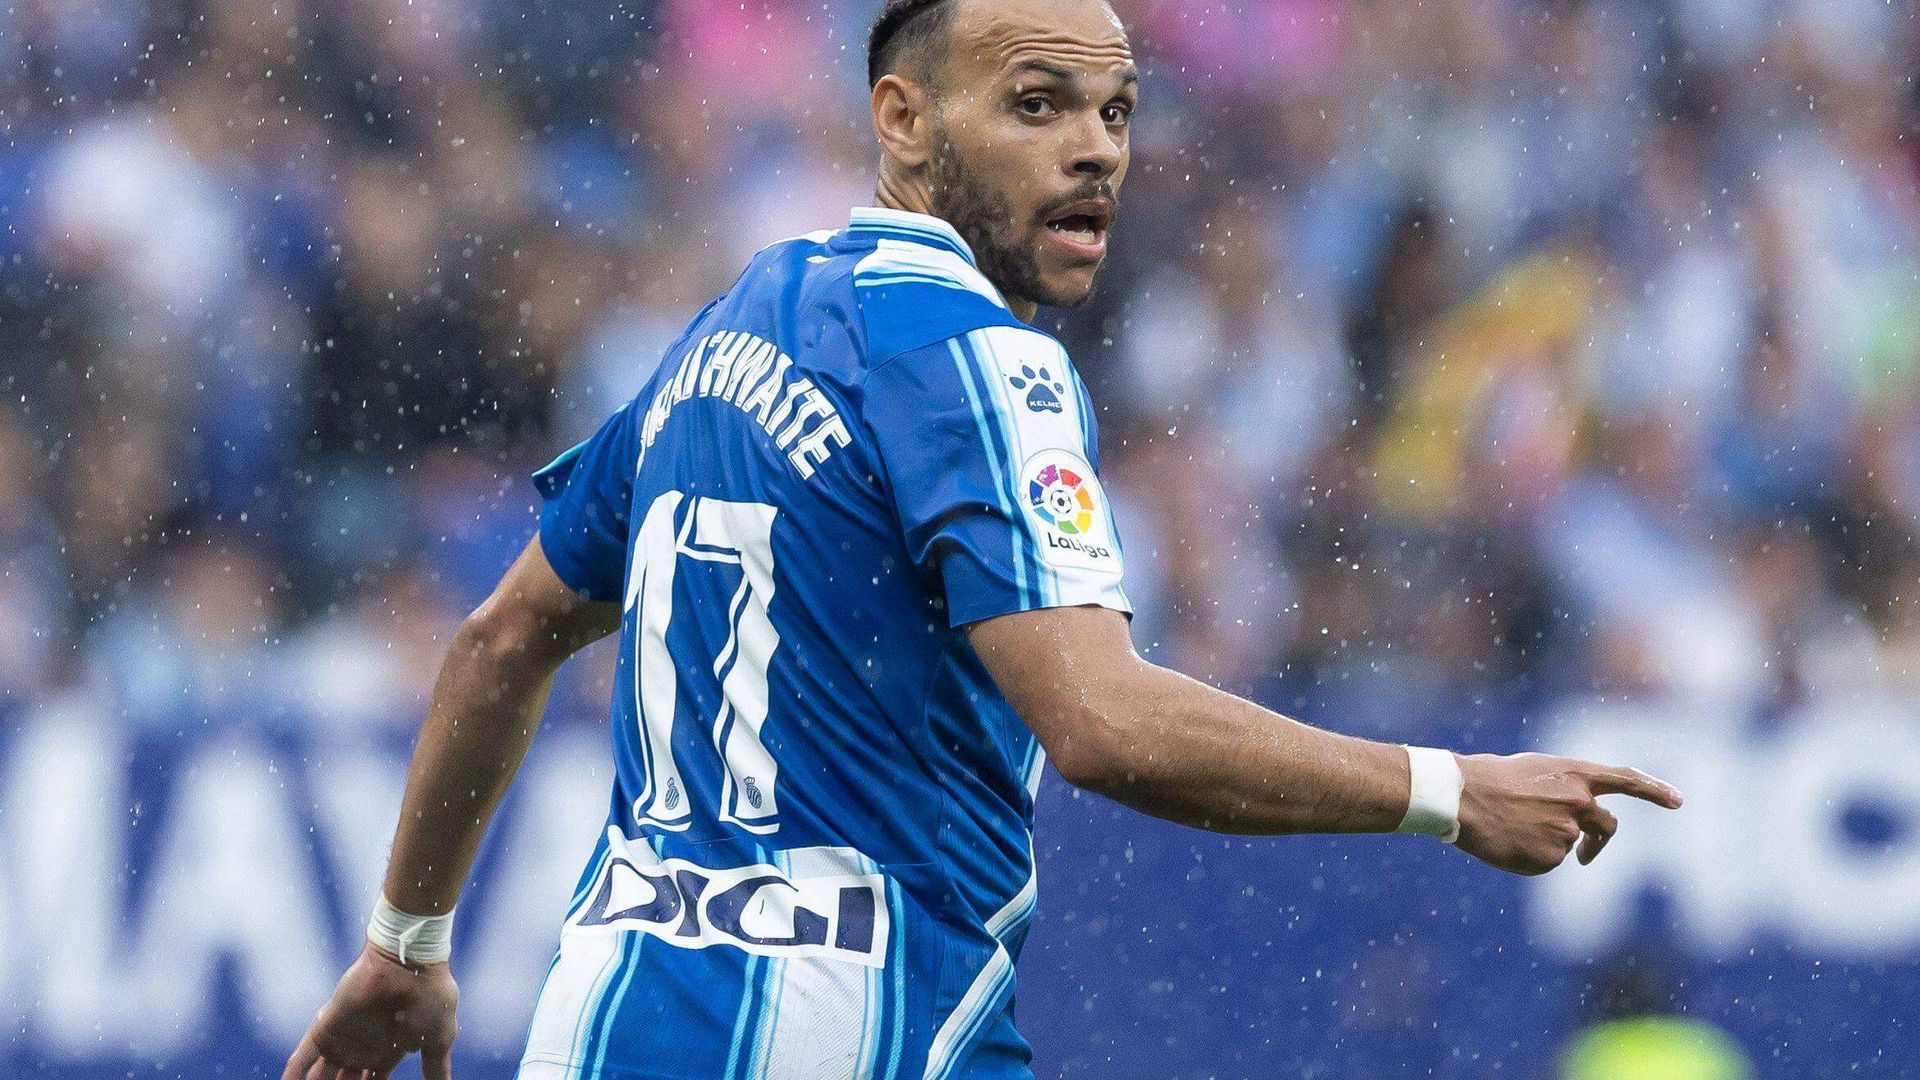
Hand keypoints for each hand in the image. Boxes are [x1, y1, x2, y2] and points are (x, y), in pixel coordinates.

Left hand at [283, 941, 458, 1079]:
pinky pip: (302, 1057)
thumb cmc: (429, 997)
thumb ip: (436, 1067)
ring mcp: (343, 1039)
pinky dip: (292, 1073)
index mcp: (389, 1050)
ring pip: (321, 1076)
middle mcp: (363, 1047)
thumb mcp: (439, 1038)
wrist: (409, 963)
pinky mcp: (325, 1029)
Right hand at [1453, 752, 1682, 875]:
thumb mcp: (1534, 771)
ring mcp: (1567, 831)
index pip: (1627, 780)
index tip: (1678, 801)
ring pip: (1567, 844)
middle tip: (1586, 858)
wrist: (1460, 797)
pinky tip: (1508, 843)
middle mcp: (1579, 801)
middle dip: (1598, 844)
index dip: (1655, 790)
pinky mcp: (1550, 858)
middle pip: (1607, 826)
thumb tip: (1575, 814)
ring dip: (1544, 842)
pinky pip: (1547, 862)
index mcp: (1575, 773)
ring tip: (1510, 829)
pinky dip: (1530, 857)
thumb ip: (1563, 789)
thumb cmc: (1488, 778)